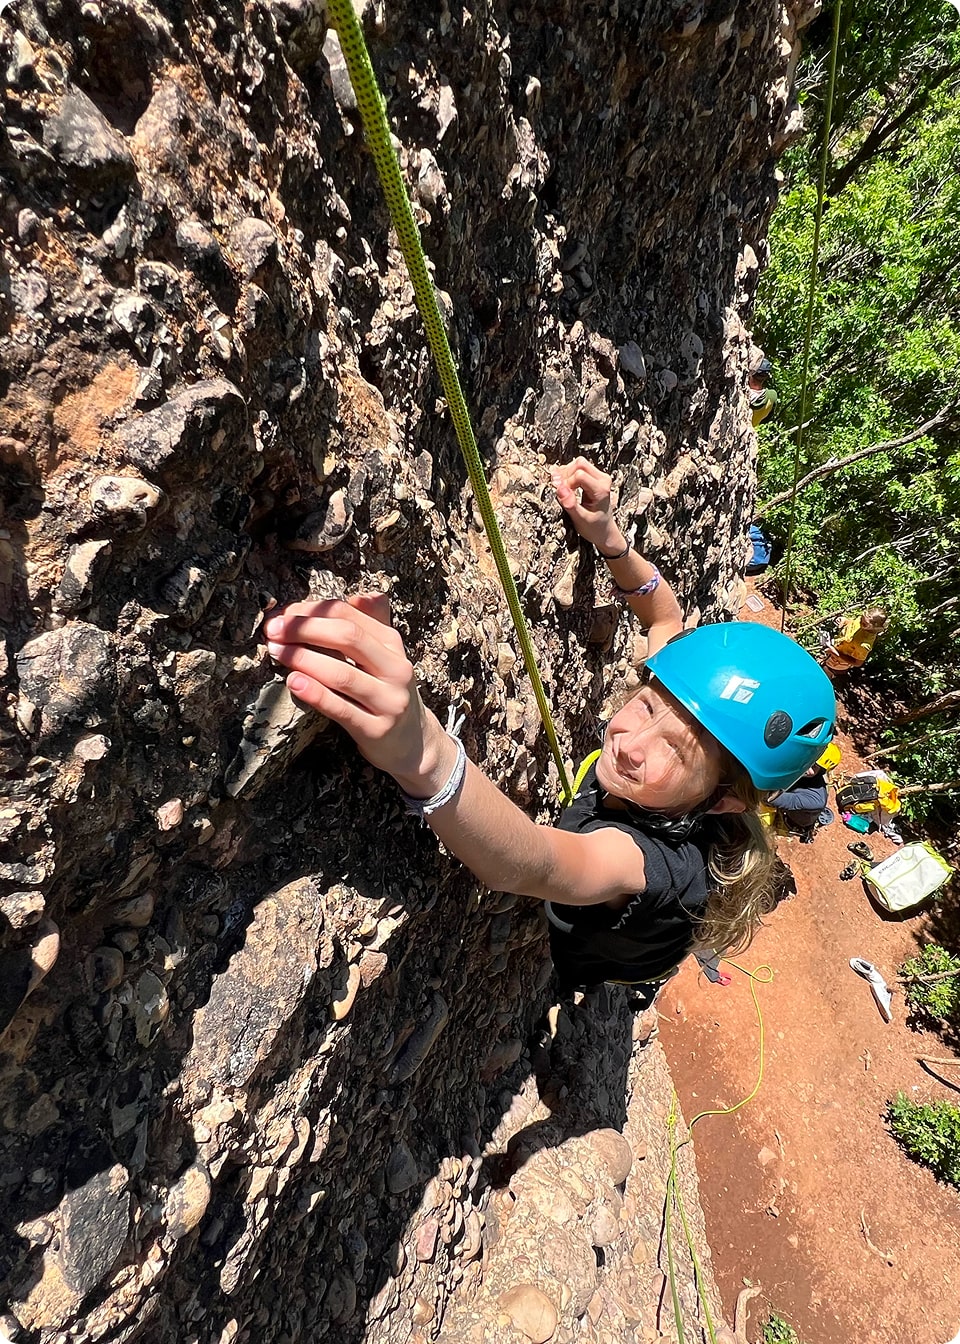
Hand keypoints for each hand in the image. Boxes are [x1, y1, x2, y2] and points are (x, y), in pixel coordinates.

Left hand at [263, 595, 449, 787]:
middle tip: (273, 630)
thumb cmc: (387, 693)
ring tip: (275, 652)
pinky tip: (293, 682)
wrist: (414, 743)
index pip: (349, 616)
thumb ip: (372, 625)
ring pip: (342, 674)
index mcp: (393, 645)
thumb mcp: (386, 657)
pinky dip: (315, 694)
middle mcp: (396, 669)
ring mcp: (389, 702)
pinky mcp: (377, 731)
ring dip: (303, 659)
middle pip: (347, 637)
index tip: (282, 614)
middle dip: (305, 629)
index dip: (312, 611)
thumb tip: (360, 595)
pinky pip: (341, 709)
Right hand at [551, 457, 621, 550]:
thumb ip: (570, 504)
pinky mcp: (594, 477)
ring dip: (566, 474)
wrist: (604, 531)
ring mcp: (600, 477)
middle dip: (566, 474)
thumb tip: (560, 489)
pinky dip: (569, 475)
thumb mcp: (581, 520)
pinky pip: (579, 468)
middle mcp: (603, 479)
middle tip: (560, 490)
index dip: (567, 483)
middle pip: (580, 463)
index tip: (563, 497)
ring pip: (578, 463)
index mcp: (601, 490)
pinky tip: (566, 487)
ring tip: (563, 490)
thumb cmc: (594, 528)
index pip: (579, 475)